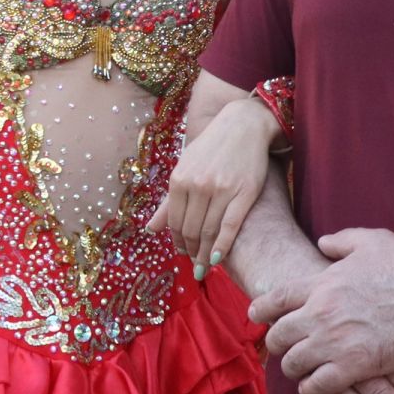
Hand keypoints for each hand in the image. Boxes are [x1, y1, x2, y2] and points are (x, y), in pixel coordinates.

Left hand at [148, 94, 279, 275]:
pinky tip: (217, 259)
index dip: (176, 241)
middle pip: (190, 229)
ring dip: (204, 254)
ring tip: (204, 267)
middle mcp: (197, 185)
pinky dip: (221, 246)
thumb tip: (150, 229)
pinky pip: (230, 226)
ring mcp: (221, 190)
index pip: (174, 221)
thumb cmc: (211, 149)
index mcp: (179, 179)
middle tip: (194, 265)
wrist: (243, 126)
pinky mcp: (244, 193)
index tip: (181, 253)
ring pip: (208, 231)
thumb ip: (168, 202)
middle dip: (190, 251)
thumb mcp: (184, 169)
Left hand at [252, 228, 393, 393]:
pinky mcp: (356, 365)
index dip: (261, 309)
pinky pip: (319, 384)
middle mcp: (320, 313)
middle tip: (278, 347)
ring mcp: (335, 341)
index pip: (275, 299)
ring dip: (292, 367)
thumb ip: (340, 241)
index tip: (255, 316)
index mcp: (320, 283)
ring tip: (295, 369)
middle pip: (279, 334)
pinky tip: (312, 387)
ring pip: (295, 362)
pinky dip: (311, 388)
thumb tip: (322, 243)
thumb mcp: (369, 241)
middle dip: (275, 342)